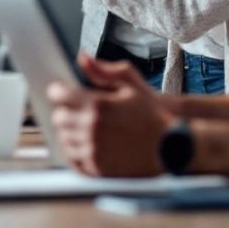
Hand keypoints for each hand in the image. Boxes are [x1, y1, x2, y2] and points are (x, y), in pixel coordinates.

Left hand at [48, 54, 172, 176]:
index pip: (59, 95)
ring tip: (81, 127)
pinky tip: (83, 144)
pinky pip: (73, 159)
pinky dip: (74, 151)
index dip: (58, 90)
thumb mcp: (131, 85)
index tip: (61, 91)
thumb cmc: (152, 115)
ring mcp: (93, 150)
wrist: (171, 147)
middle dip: (63, 110)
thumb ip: (104, 71)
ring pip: (63, 139)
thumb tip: (82, 58)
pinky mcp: (97, 168)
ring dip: (68, 131)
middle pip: (59, 117)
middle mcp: (92, 128)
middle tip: (73, 109)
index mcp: (98, 105)